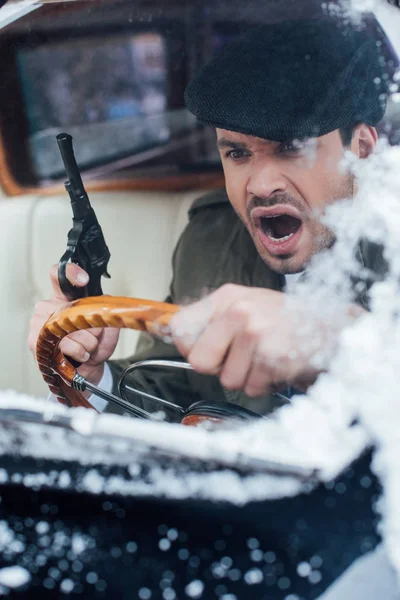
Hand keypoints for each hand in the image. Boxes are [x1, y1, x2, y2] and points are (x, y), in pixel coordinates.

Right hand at [28, 263, 119, 384]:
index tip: (84, 280)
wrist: (87, 371)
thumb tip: (108, 304)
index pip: (59, 275)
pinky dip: (78, 352)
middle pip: (72, 309)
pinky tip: (78, 356)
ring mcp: (39, 322)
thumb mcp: (109, 328)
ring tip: (86, 349)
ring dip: (86, 343)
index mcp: (64, 297)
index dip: (70, 273)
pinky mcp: (35, 340)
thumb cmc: (94, 346)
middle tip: (93, 338)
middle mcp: (49, 306)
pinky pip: (63, 343)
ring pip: (68, 327)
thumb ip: (109, 313)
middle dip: (91, 328)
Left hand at [171, 284, 342, 396]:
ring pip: (228, 380)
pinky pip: (252, 388)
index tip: (204, 350)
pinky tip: (277, 365)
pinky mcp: (271, 357)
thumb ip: (215, 323)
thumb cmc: (286, 320)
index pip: (180, 327)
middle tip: (241, 358)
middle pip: (199, 360)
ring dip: (247, 378)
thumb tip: (181, 343)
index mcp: (226, 298)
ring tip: (265, 359)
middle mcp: (238, 311)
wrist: (331, 328)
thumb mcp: (247, 306)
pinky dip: (265, 384)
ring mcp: (255, 333)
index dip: (188, 346)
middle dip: (219, 368)